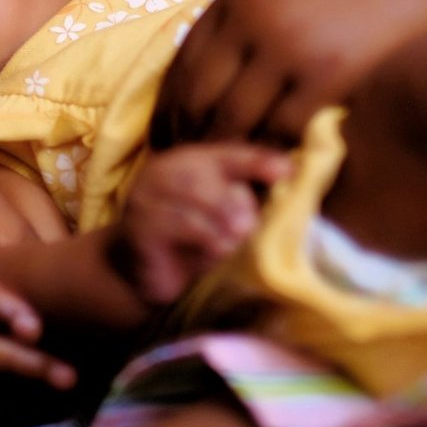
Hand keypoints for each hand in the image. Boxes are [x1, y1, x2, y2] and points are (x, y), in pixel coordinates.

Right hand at [108, 143, 291, 301]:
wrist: (139, 271)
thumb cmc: (190, 243)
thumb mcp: (221, 220)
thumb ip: (245, 205)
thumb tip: (284, 198)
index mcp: (190, 162)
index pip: (228, 155)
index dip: (257, 161)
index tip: (288, 173)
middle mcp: (165, 171)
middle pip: (203, 174)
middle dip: (232, 200)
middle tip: (248, 227)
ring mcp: (146, 197)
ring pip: (190, 198)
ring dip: (220, 224)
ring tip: (233, 243)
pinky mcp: (139, 226)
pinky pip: (175, 225)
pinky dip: (203, 238)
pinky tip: (216, 252)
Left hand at [150, 0, 426, 147]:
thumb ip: (248, 19)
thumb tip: (211, 75)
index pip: (182, 65)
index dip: (171, 110)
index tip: (169, 141)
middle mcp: (254, 17)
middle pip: (199, 98)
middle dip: (190, 141)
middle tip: (192, 172)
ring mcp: (289, 46)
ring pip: (235, 122)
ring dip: (227, 156)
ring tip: (228, 180)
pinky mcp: (328, 75)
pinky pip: (282, 131)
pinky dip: (272, 155)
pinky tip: (273, 171)